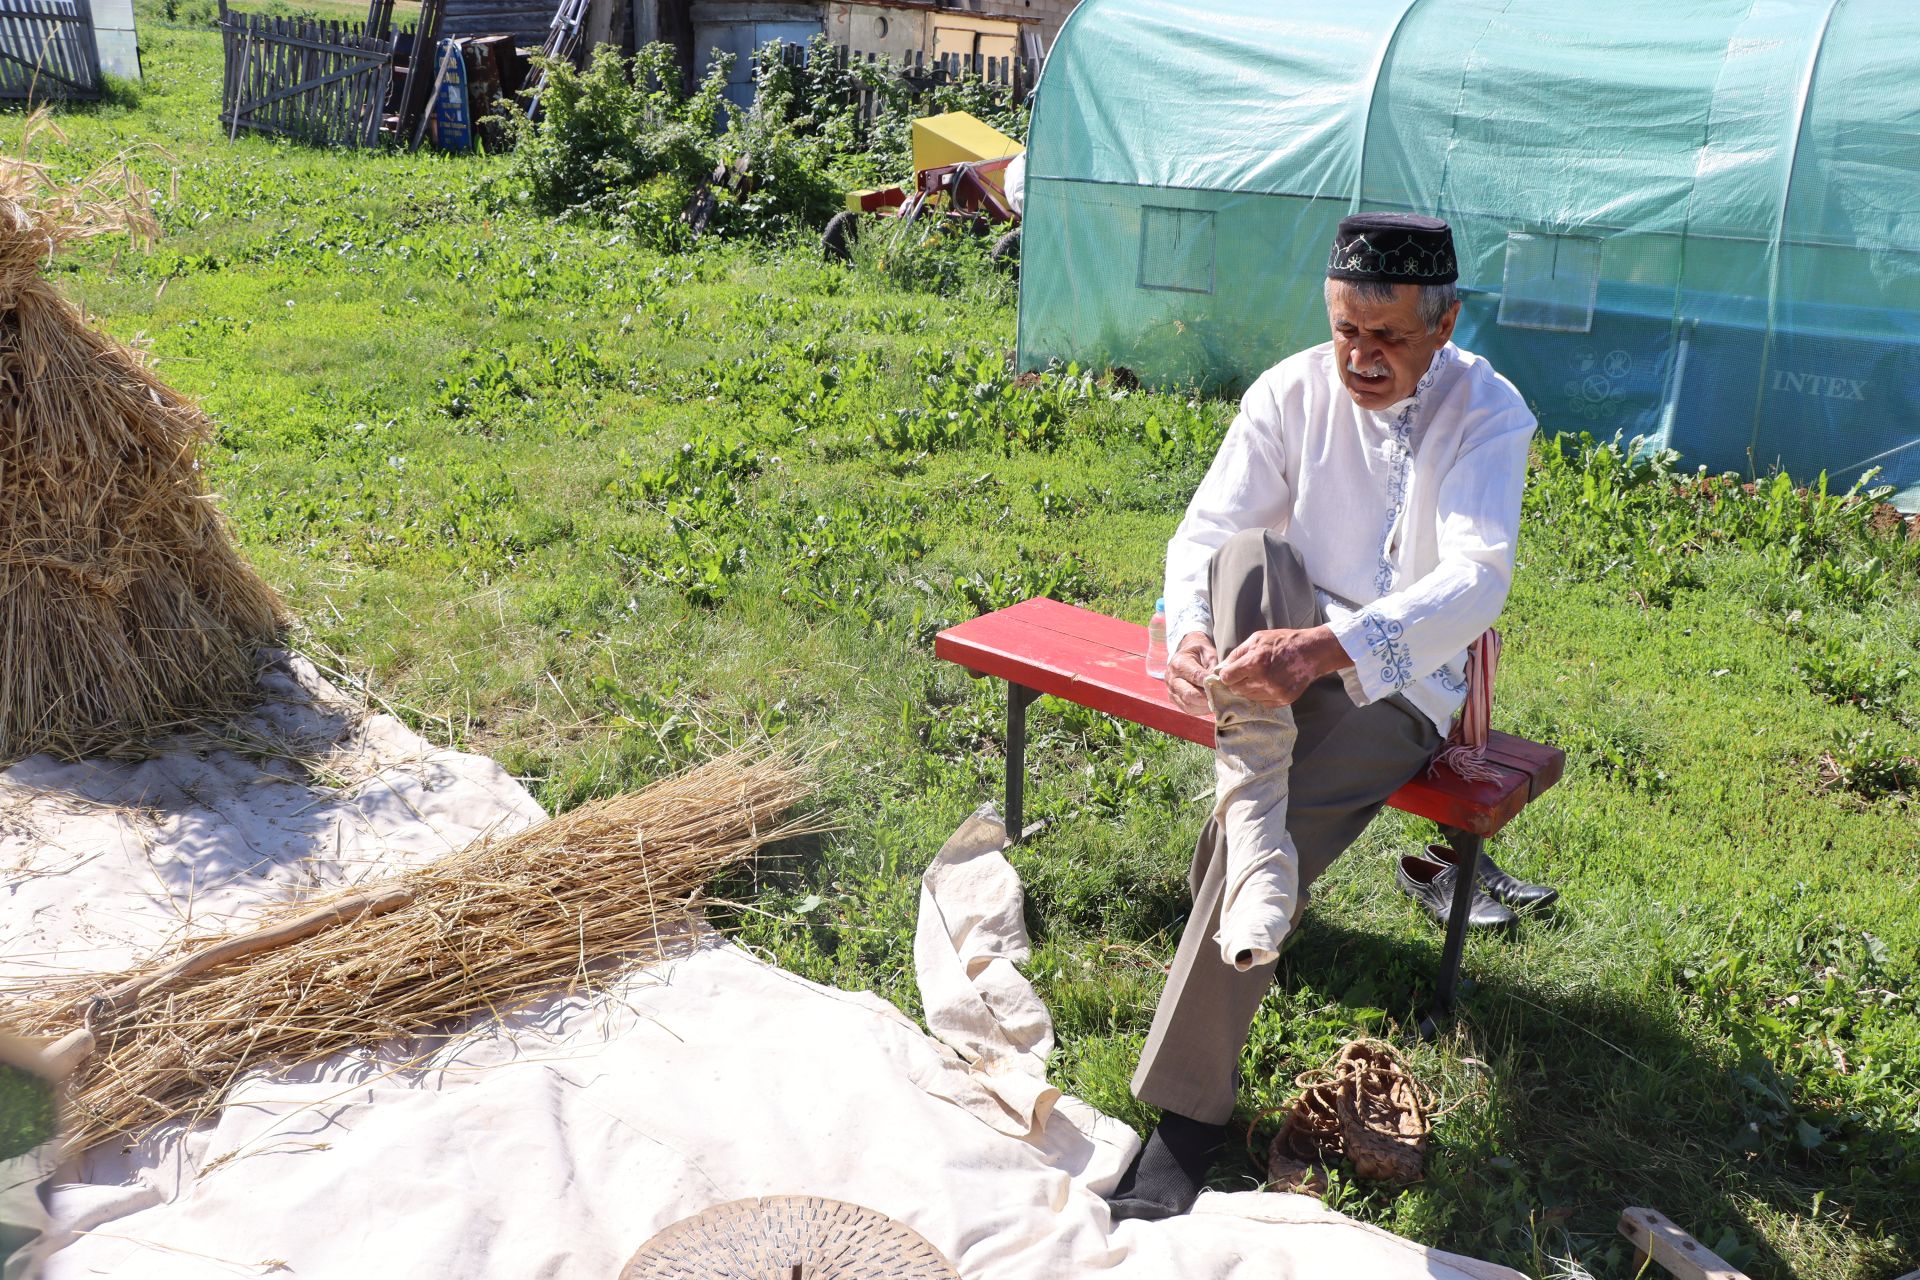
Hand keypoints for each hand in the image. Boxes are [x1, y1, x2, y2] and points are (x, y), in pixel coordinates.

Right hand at [1164, 633, 1217, 714]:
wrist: (1186, 655)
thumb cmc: (1199, 653)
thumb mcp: (1208, 652)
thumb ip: (1213, 666)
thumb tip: (1219, 682)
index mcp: (1179, 663)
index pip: (1195, 676)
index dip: (1210, 684)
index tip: (1223, 687)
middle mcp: (1172, 678)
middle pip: (1189, 694)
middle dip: (1208, 698)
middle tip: (1223, 698)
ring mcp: (1171, 690)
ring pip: (1188, 705)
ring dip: (1205, 706)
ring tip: (1218, 703)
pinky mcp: (1174, 699)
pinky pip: (1188, 709)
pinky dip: (1201, 709)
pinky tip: (1210, 705)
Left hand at [1216, 626, 1348, 706]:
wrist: (1312, 652)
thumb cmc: (1282, 642)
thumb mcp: (1257, 639)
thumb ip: (1237, 654)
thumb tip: (1221, 667)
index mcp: (1255, 662)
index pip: (1227, 678)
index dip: (1227, 674)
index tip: (1232, 671)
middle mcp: (1264, 680)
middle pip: (1236, 690)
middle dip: (1237, 682)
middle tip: (1246, 673)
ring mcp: (1274, 692)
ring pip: (1248, 697)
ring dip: (1249, 688)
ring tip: (1260, 676)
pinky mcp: (1283, 700)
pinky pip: (1262, 703)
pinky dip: (1262, 695)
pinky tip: (1270, 683)